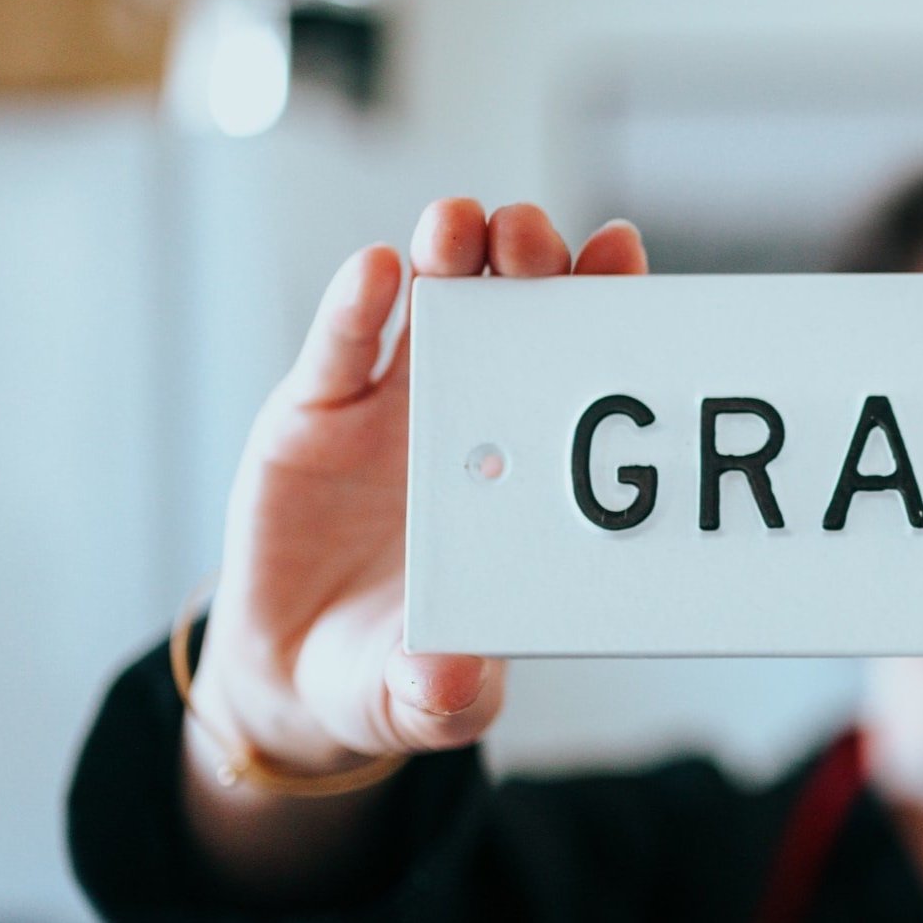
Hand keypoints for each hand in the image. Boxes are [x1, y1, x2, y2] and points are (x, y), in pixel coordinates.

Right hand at [192, 200, 648, 777]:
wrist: (299, 673)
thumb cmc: (398, 672)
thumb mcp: (426, 697)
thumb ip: (444, 693)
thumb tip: (450, 681)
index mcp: (527, 470)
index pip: (578, 367)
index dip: (604, 304)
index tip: (623, 252)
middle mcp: (472, 417)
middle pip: (513, 312)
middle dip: (529, 263)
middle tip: (535, 238)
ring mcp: (394, 407)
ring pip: (431, 305)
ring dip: (450, 255)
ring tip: (459, 225)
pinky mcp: (313, 412)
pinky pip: (340, 347)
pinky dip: (355, 305)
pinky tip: (375, 270)